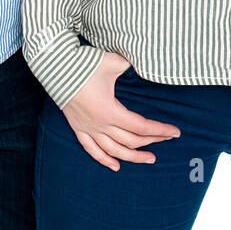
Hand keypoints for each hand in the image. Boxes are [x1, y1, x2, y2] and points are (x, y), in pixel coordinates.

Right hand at [61, 51, 180, 169]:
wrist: (55, 67)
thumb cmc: (85, 64)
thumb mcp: (114, 62)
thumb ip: (132, 66)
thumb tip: (147, 65)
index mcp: (111, 111)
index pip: (141, 126)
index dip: (160, 130)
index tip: (175, 132)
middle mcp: (100, 124)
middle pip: (131, 140)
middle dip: (152, 141)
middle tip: (167, 140)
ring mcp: (88, 128)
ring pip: (114, 150)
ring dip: (133, 157)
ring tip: (150, 159)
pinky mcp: (78, 127)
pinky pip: (91, 149)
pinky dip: (104, 159)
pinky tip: (115, 166)